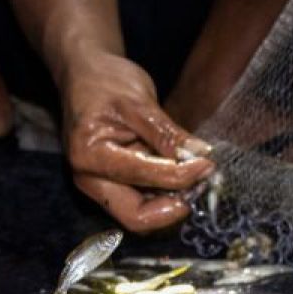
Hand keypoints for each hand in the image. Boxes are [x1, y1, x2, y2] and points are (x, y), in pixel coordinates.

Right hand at [60, 53, 215, 232]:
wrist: (85, 76)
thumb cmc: (106, 82)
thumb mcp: (139, 102)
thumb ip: (167, 134)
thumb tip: (200, 157)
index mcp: (90, 156)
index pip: (140, 178)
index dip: (179, 176)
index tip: (207, 165)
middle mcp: (90, 180)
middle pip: (135, 217)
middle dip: (172, 208)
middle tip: (201, 186)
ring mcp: (100, 186)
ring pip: (141, 216)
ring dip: (171, 204)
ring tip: (195, 180)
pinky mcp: (112, 186)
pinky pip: (141, 204)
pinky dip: (164, 196)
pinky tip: (183, 178)